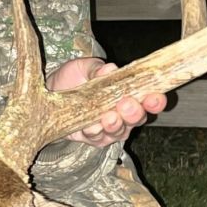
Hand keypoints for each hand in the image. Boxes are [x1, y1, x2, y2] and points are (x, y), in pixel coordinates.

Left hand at [47, 57, 166, 147]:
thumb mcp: (85, 67)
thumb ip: (98, 69)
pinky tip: (92, 126)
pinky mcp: (91, 137)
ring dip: (115, 125)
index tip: (155, 96)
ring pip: (119, 132)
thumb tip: (109, 69)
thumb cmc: (76, 77)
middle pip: (137, 119)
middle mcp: (124, 115)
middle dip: (134, 113)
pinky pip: (96, 138)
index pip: (149, 101)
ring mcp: (108, 128)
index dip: (155, 101)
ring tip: (110, 117)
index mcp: (129, 94)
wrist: (51, 89)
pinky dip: (94, 132)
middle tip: (127, 104)